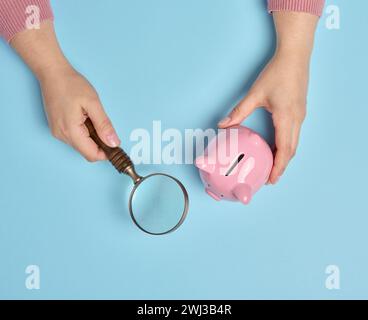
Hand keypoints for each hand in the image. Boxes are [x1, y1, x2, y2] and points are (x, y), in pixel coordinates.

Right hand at [39, 66, 119, 161]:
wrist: (52, 73)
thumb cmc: (71, 84)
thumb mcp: (93, 103)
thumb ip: (104, 125)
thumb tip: (113, 143)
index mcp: (71, 131)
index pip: (91, 155)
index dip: (106, 153)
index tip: (115, 144)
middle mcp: (61, 135)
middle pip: (86, 151)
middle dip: (99, 143)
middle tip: (104, 126)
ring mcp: (57, 132)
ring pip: (81, 145)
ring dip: (91, 137)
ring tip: (92, 117)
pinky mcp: (57, 128)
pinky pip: (74, 138)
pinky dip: (84, 133)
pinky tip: (85, 118)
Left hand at [218, 52, 307, 183]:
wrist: (295, 56)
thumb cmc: (278, 73)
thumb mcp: (256, 93)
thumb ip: (239, 111)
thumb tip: (224, 125)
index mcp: (287, 117)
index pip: (284, 150)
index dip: (278, 167)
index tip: (271, 179)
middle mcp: (297, 119)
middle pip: (291, 150)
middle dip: (281, 166)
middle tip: (270, 178)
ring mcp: (301, 116)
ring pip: (294, 143)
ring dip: (284, 157)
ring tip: (273, 167)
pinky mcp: (300, 111)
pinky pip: (294, 135)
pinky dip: (287, 146)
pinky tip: (277, 148)